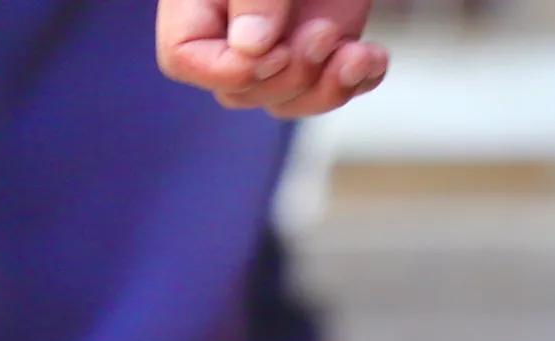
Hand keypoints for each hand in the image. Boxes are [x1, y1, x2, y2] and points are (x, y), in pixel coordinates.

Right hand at [156, 0, 387, 115]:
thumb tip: (251, 49)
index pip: (183, 59)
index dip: (225, 71)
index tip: (269, 50)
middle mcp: (236, 25)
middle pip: (240, 93)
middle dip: (287, 76)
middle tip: (322, 31)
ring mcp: (281, 39)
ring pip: (285, 102)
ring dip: (326, 88)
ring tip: (355, 51)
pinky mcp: (325, 45)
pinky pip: (332, 90)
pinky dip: (357, 81)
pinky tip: (371, 55)